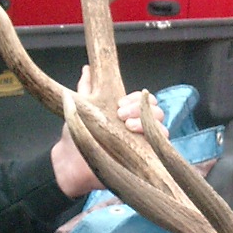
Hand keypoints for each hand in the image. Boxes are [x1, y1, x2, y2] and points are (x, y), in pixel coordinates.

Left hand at [50, 67, 163, 197]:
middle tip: (120, 115)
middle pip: (157, 112)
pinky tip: (138, 139)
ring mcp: (144, 145)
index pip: (145, 100)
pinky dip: (155, 141)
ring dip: (147, 124)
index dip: (136, 99)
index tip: (119, 104)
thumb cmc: (76, 137)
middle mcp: (139, 128)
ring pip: (162, 130)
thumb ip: (86, 88)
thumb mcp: (80, 108)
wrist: (70, 164)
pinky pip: (161, 151)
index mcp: (128, 114)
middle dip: (141, 110)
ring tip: (126, 127)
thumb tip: (87, 69)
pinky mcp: (145, 161)